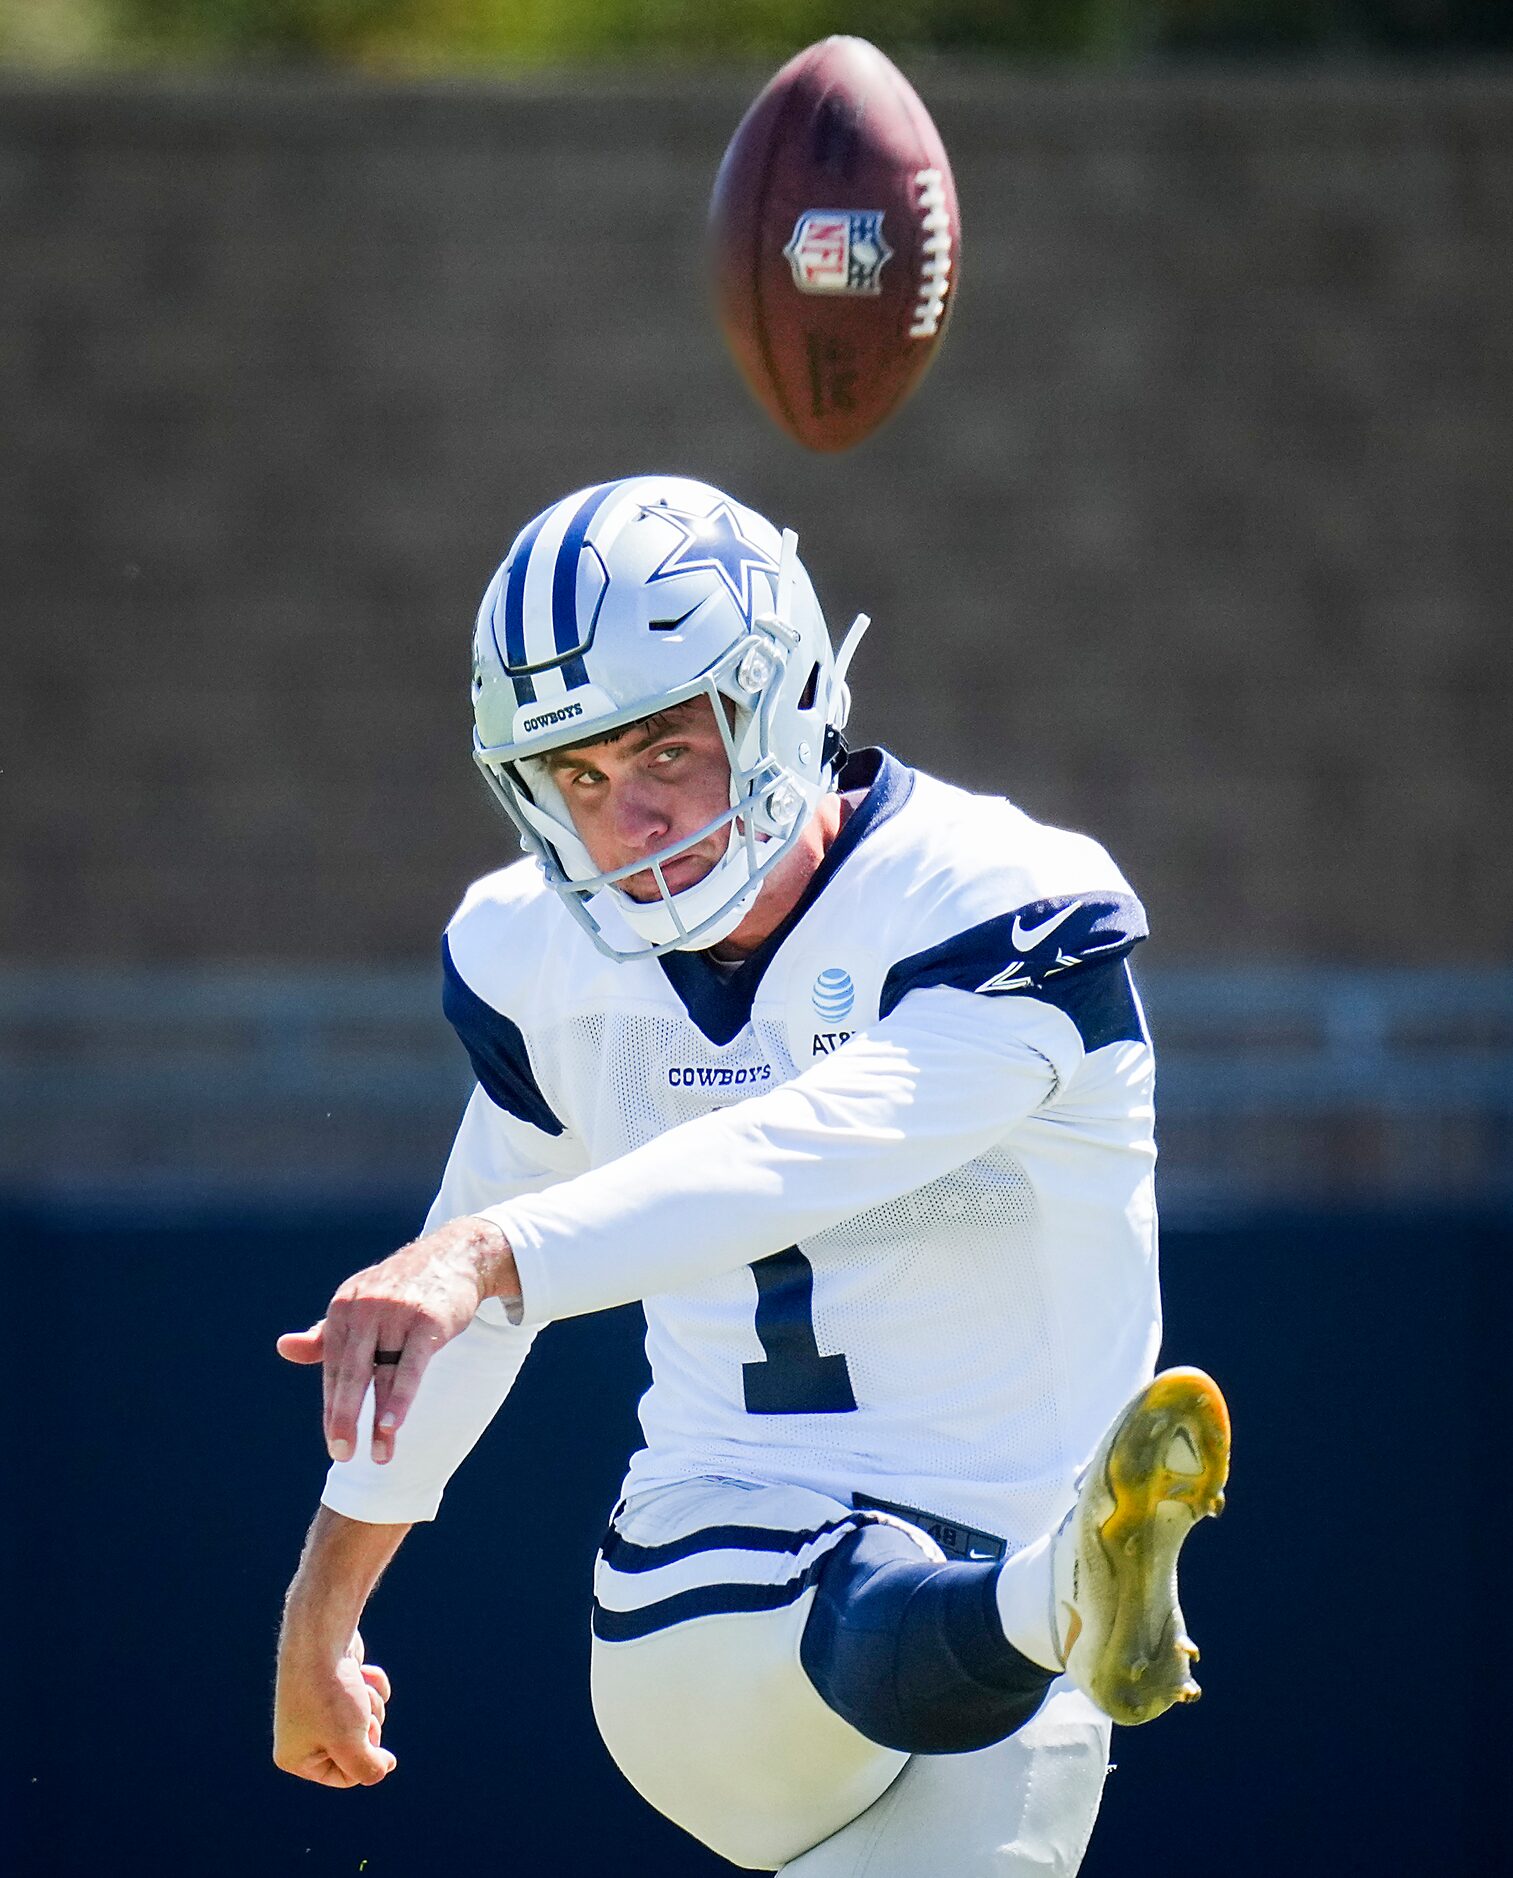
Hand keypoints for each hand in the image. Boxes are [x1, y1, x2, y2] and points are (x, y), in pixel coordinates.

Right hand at [274, 1626, 395, 1788]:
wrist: (322, 1636)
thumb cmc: (331, 1694)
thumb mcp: (351, 1743)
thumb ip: (367, 1769)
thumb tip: (384, 1767)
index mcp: (295, 1757)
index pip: (344, 1777)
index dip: (365, 1759)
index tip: (369, 1738)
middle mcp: (301, 1733)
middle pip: (357, 1746)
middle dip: (368, 1727)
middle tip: (358, 1711)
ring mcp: (317, 1704)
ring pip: (364, 1719)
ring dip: (371, 1704)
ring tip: (356, 1688)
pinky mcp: (335, 1681)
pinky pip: (366, 1694)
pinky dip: (372, 1683)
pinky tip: (362, 1671)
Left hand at [277, 1216, 515, 1464]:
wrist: (455, 1254)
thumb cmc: (403, 1287)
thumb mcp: (359, 1304)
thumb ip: (324, 1335)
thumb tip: (283, 1348)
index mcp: (343, 1307)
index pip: (333, 1367)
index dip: (333, 1406)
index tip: (335, 1440)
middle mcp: (365, 1308)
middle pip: (349, 1374)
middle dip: (343, 1417)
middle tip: (341, 1454)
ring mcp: (396, 1313)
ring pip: (382, 1376)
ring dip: (378, 1420)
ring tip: (378, 1457)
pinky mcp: (427, 1320)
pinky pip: (411, 1367)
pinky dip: (400, 1398)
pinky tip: (391, 1425)